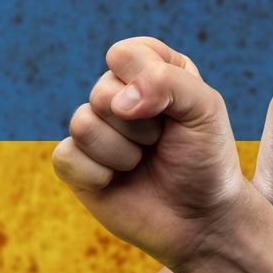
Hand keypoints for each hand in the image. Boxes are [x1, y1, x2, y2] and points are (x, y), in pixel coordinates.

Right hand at [52, 37, 243, 267]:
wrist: (201, 217)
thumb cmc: (206, 159)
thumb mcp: (206, 108)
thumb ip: (168, 81)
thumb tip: (117, 102)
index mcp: (150, 73)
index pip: (126, 54)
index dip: (149, 83)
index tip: (176, 111)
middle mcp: (120, 97)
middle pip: (102, 91)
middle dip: (141, 125)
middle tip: (162, 143)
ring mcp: (96, 131)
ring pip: (82, 123)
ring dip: (124, 152)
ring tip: (144, 162)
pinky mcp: (78, 165)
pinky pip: (66, 157)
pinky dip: (99, 174)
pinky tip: (119, 181)